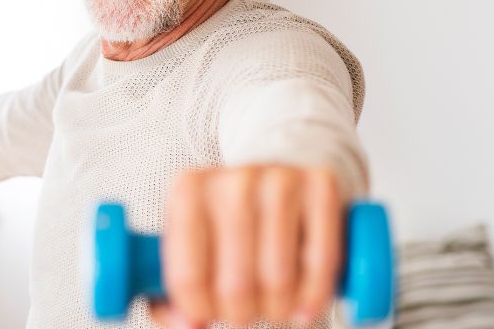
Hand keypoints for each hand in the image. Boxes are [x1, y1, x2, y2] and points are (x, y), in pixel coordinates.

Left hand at [150, 165, 341, 327]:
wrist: (275, 180)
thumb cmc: (224, 224)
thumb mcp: (187, 247)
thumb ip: (171, 296)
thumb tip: (188, 324)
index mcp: (187, 191)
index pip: (189, 277)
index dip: (200, 309)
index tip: (207, 313)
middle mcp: (233, 180)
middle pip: (236, 285)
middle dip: (240, 315)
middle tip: (244, 312)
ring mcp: (280, 179)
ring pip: (279, 279)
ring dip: (277, 310)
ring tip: (272, 305)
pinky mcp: (321, 184)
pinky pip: (321, 262)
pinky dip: (314, 296)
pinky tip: (304, 304)